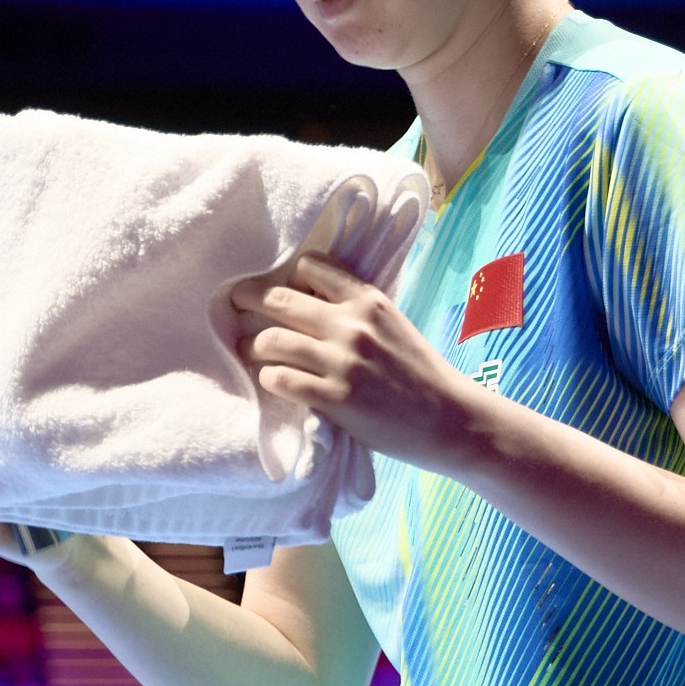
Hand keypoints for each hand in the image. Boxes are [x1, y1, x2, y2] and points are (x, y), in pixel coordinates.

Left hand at [234, 253, 488, 475]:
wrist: (449, 419)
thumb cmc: (421, 373)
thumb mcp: (393, 325)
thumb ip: (356, 311)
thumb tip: (309, 300)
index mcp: (368, 300)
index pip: (310, 266)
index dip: (288, 277)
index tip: (279, 290)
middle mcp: (353, 325)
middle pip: (279, 299)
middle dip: (249, 300)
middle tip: (234, 304)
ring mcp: (343, 362)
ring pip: (271, 341)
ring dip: (253, 347)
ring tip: (251, 353)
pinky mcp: (336, 399)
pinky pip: (279, 379)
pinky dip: (269, 379)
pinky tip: (274, 381)